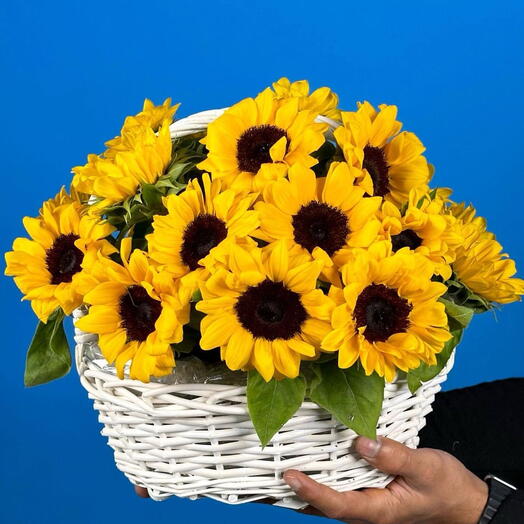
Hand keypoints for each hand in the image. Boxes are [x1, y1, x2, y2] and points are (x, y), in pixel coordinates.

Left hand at [283, 436, 487, 523]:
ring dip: (301, 490)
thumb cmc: (446, 487)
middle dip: (294, 495)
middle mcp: (367, 510)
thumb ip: (394, 456)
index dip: (312, 491)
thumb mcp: (425, 468)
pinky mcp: (368, 493)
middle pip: (323, 506)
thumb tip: (361, 442)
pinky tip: (307, 467)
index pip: (337, 503)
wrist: (462, 502)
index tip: (290, 475)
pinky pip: (338, 489)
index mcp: (379, 509)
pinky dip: (319, 481)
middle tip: (263, 480)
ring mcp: (366, 504)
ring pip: (327, 500)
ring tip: (273, 474)